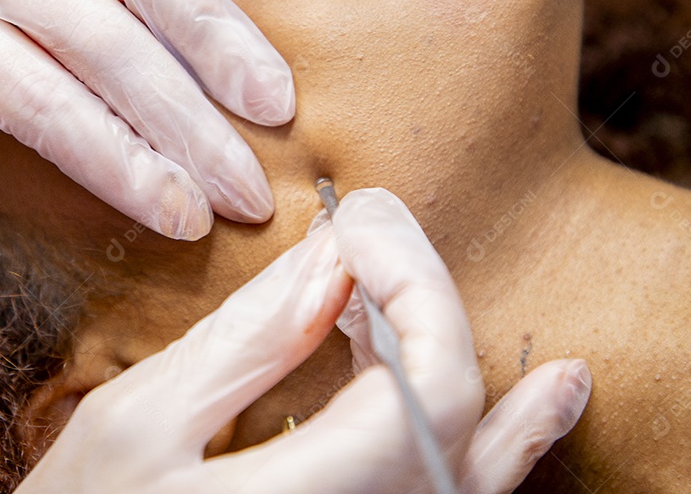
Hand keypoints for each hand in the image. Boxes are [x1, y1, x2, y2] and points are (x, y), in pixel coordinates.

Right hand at [15, 188, 590, 493]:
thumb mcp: (135, 427)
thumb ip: (244, 344)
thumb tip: (330, 261)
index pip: (428, 386)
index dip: (413, 286)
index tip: (355, 222)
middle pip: (456, 419)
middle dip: (432, 307)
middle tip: (380, 230)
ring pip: (472, 474)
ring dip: (505, 401)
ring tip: (554, 366)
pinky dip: (505, 456)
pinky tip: (548, 407)